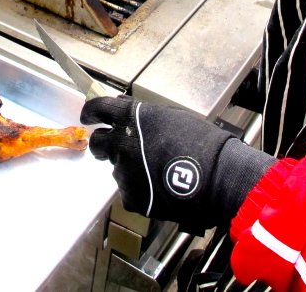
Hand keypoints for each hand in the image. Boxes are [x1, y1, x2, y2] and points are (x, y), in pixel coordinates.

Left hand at [82, 96, 274, 232]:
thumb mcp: (171, 117)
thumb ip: (143, 116)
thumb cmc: (202, 143)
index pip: (98, 110)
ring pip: (117, 168)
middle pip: (98, 142)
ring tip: (156, 171)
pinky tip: (160, 186)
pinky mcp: (132, 196)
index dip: (90, 113)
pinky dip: (140, 189)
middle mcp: (122, 144)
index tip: (88, 117)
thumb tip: (127, 112)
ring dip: (129, 168)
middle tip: (117, 147)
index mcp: (131, 118)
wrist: (216, 177)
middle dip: (104, 144)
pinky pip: (129, 191)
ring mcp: (124, 171)